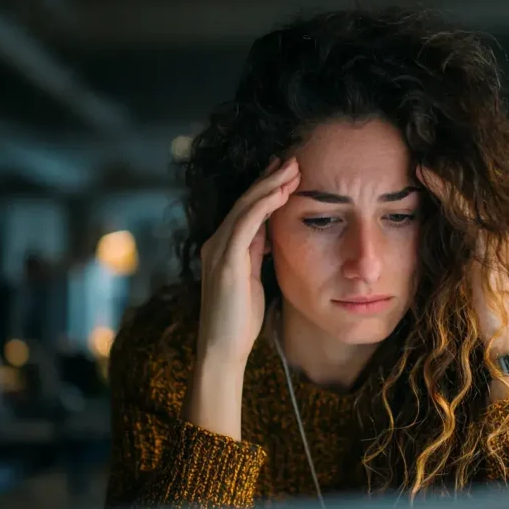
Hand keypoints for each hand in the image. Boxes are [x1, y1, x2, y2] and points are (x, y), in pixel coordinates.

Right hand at [185, 156, 300, 437]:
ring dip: (270, 184)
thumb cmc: (239, 319)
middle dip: (269, 178)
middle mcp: (216, 242)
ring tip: (292, 167)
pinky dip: (263, 205)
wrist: (223, 349)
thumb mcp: (252, 278)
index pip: (246, 209)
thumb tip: (270, 233)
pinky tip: (281, 192)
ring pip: (245, 206)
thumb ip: (256, 254)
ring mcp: (218, 250)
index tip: (287, 171)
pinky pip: (245, 224)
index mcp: (223, 247)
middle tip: (293, 159)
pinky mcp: (226, 262)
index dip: (265, 187)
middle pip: (244, 200)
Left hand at [416, 166, 508, 397]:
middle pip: (470, 191)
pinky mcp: (491, 240)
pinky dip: (443, 187)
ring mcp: (498, 233)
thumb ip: (454, 257)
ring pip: (467, 192)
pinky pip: (464, 206)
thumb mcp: (463, 277)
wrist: (505, 336)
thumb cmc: (482, 314)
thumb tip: (432, 246)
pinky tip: (423, 174)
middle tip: (418, 149)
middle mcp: (500, 230)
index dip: (445, 184)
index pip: (467, 202)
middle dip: (445, 171)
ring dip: (442, 173)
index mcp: (494, 238)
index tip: (420, 168)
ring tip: (418, 156)